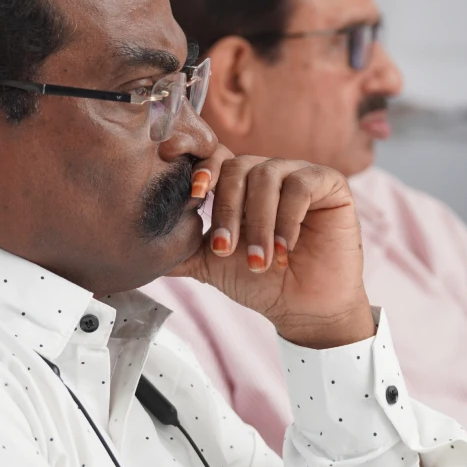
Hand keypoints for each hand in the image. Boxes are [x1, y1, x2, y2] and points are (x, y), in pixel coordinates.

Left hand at [170, 148, 373, 348]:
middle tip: (225, 251)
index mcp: (239, 184)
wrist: (304, 308)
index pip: (215, 157)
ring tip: (259, 261)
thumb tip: (137, 247)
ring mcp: (298, 174)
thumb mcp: (211, 264)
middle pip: (237, 167)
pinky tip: (285, 249)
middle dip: (227, 210)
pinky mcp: (329, 183)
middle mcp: (267, 172)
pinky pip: (301, 185)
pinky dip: (288, 218)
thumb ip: (181, 248)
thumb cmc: (261, 282)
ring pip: (267, 176)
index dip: (201, 167)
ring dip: (258, 223)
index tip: (192, 192)